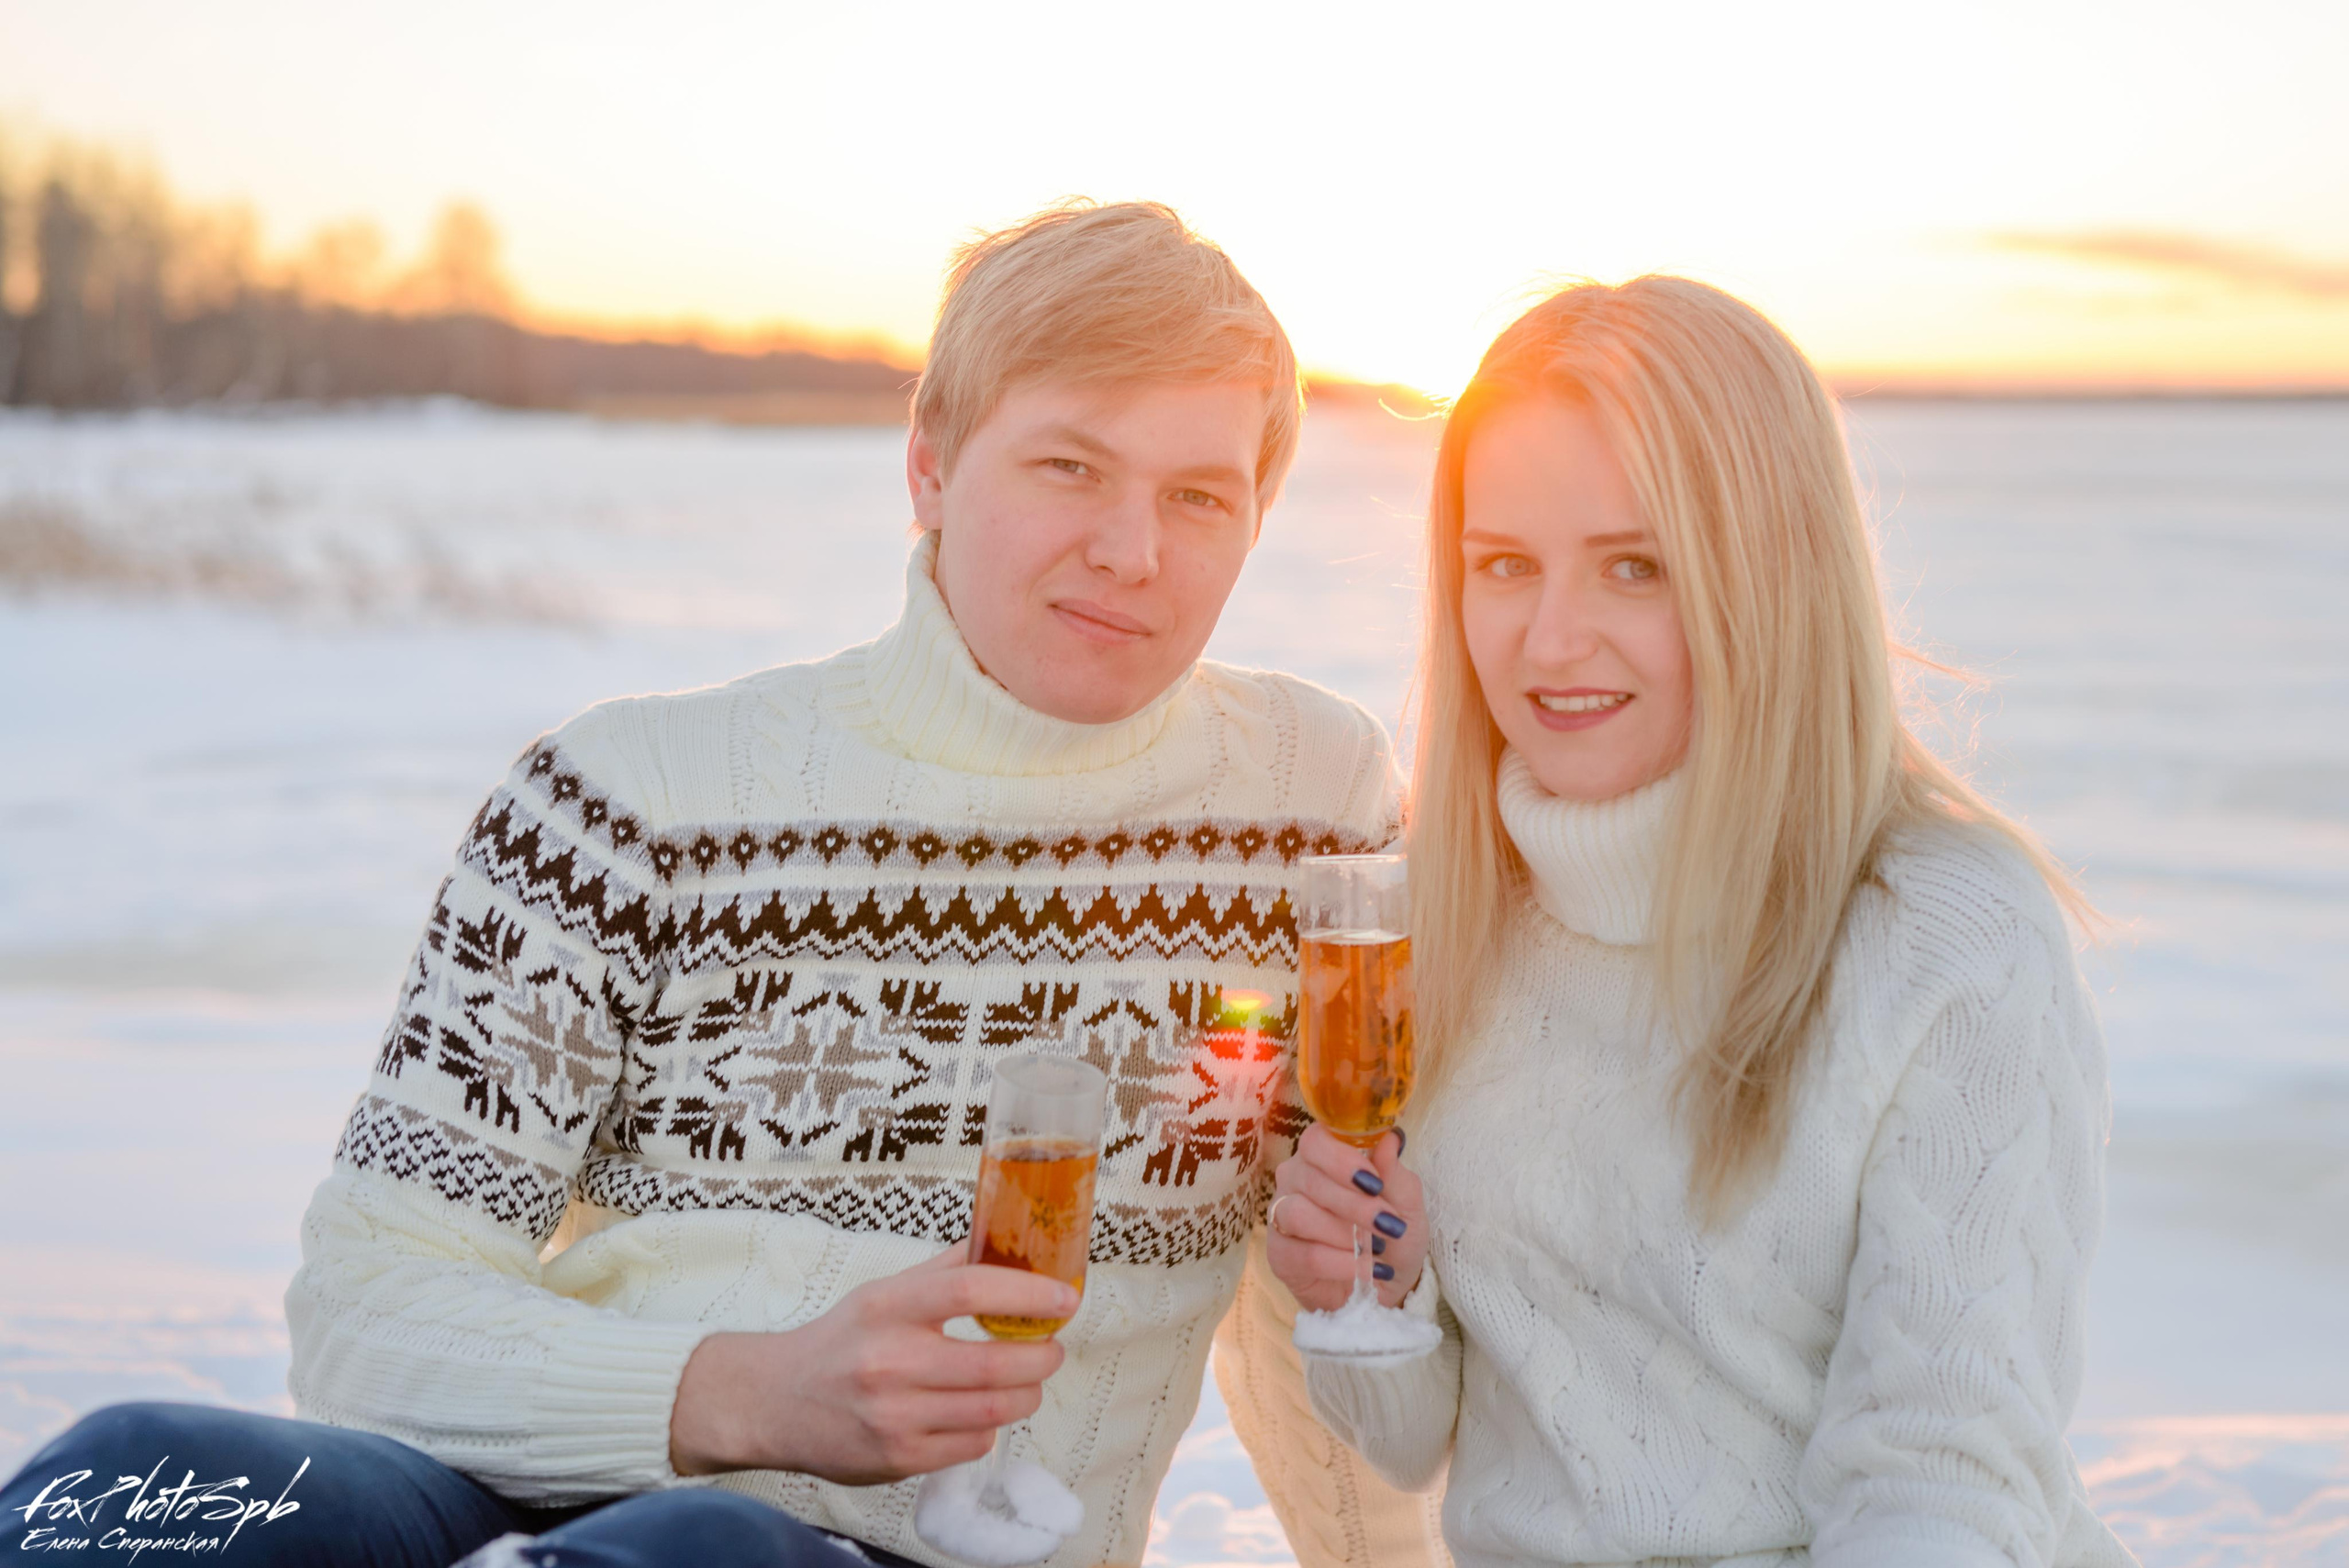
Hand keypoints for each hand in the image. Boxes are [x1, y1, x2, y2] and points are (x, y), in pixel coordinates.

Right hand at [668, 1246, 1077, 1484]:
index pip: (970, 1290)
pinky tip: (983, 1412)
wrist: (775, 1402)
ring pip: (994, 1409)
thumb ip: (947, 1269)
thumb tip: (1009, 1241)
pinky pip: (973, 1444)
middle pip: (995, 1362)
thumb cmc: (841, 1341)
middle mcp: (889, 1361)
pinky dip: (992, 1427)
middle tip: (1051, 1347)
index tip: (1065, 1297)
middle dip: (1042, 1356)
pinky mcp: (898, 1457)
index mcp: (889, 1307)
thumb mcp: (884, 1292)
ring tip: (1026, 1380)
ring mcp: (894, 1415)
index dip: (1028, 1294)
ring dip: (1027, 1394)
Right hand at [1265, 1125, 1427, 1311]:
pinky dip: (1340, 1264)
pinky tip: (1363, 1269)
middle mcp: (1296, 1180)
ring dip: (1344, 1234)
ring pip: (1299, 1214)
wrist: (1386, 1287)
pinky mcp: (1280, 1255)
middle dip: (1353, 1204)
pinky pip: (1303, 1255)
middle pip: (1309, 1178)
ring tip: (1376, 1249)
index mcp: (1325, 1157)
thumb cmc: (1392, 1236)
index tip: (1374, 1183)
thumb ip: (1395, 1174)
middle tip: (1388, 1224)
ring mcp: (1281, 1216)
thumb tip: (1392, 1138)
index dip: (1342, 1160)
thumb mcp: (1406, 1206)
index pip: (1316, 1141)